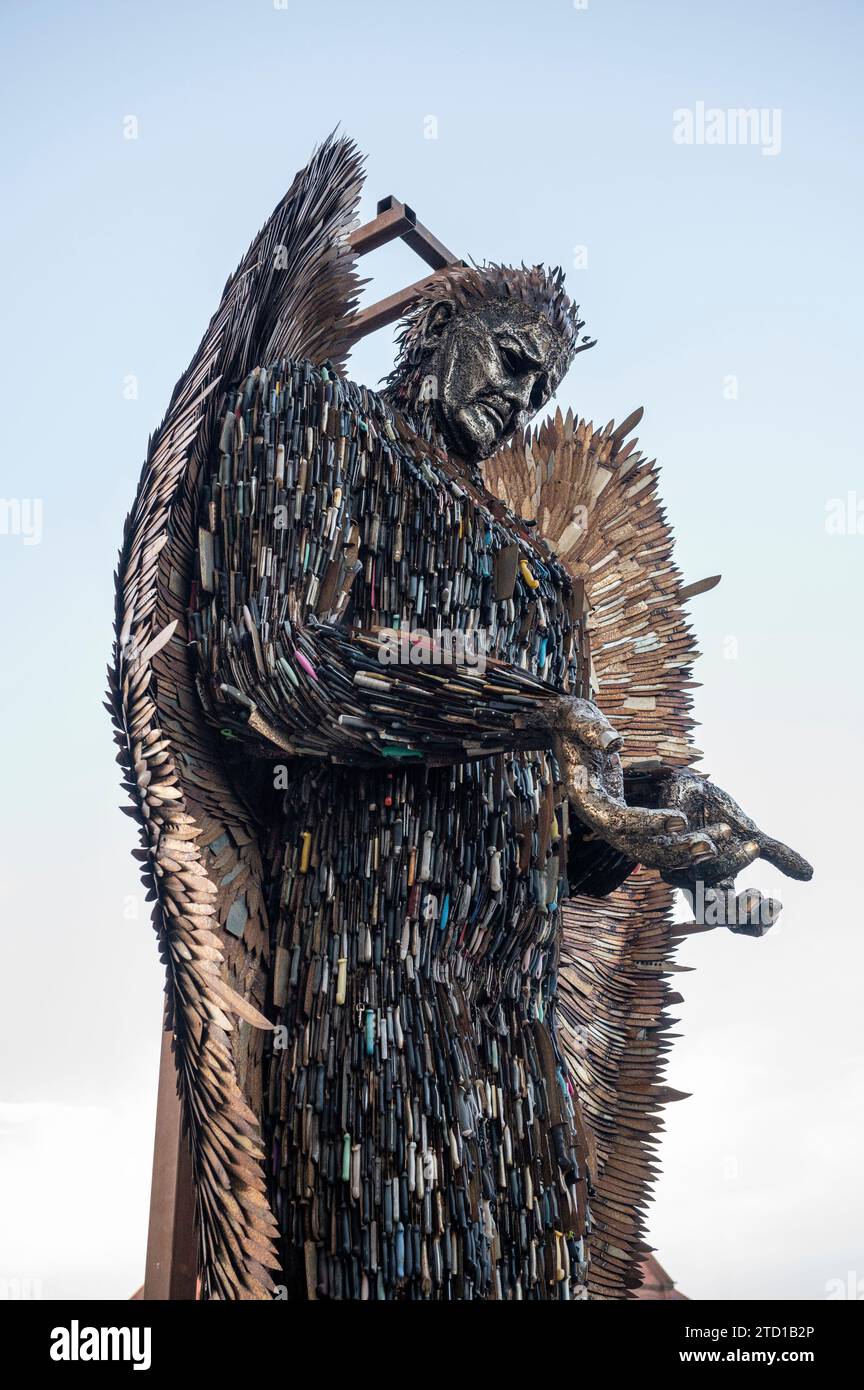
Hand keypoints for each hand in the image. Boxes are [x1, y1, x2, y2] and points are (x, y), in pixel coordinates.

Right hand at [551, 699, 725, 868]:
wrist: (565, 732)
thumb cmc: (573, 722)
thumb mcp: (577, 718)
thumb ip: (591, 729)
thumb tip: (614, 742)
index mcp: (587, 798)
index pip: (618, 821)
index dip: (649, 823)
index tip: (681, 818)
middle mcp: (600, 817)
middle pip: (637, 846)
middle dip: (674, 848)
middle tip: (710, 845)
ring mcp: (614, 821)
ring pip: (649, 848)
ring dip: (683, 850)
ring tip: (718, 843)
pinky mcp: (627, 818)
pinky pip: (654, 838)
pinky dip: (679, 840)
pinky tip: (708, 837)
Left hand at [651, 768, 812, 933]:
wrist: (687, 786)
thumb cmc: (716, 817)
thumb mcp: (752, 836)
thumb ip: (777, 856)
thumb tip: (809, 874)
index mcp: (717, 886)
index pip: (732, 921)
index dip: (753, 922)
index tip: (776, 903)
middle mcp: (695, 880)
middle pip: (710, 914)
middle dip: (735, 911)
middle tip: (758, 896)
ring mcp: (677, 863)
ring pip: (700, 877)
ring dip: (730, 863)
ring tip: (753, 845)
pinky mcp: (664, 839)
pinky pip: (681, 849)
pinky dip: (706, 840)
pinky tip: (727, 830)